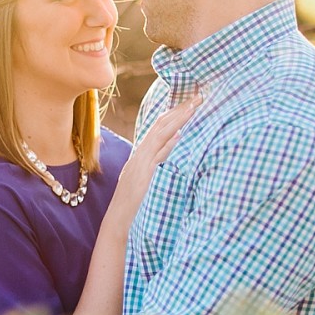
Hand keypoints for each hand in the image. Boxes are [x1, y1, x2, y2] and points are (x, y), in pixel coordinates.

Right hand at [110, 95, 200, 218]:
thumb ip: (160, 155)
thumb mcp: (147, 173)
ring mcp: (140, 162)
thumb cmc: (132, 199)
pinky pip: (155, 155)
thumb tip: (176, 137)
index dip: (175, 112)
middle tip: (198, 96)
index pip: (160, 125)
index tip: (190, 101)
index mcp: (142, 152)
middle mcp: (140, 153)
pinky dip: (166, 143)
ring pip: (159, 134)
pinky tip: (178, 134)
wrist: (117, 218)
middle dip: (180, 109)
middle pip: (161, 124)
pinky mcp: (142, 173)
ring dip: (177, 120)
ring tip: (193, 107)